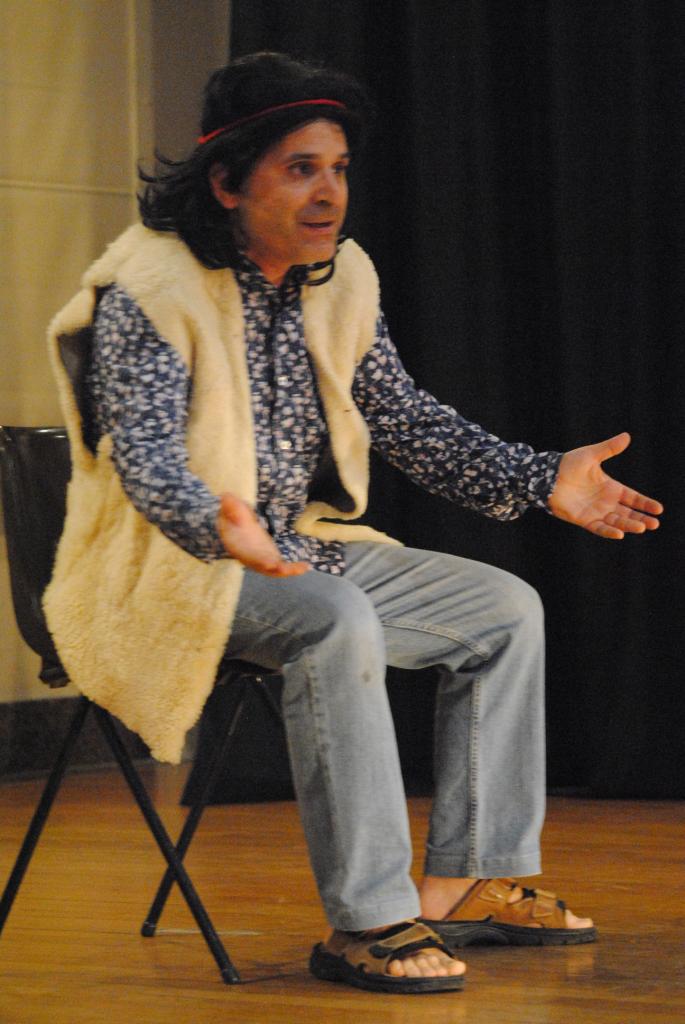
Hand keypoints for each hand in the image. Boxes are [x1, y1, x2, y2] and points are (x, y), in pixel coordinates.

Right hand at [216, 493, 309, 575]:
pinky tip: (306, 566)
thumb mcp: (231, 510)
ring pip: (275, 570)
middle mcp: (252, 557)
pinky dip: (293, 568)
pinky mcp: (271, 557)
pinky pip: (282, 566)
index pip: (250, 556)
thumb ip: (231, 506)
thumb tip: (226, 497)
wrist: (234, 524)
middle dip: (276, 570)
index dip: (260, 561)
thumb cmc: (232, 518)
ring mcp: (262, 559)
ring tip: (304, 567)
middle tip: (288, 569)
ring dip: (288, 570)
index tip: (271, 564)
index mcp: (241, 548)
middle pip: (265, 568)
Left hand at [548, 432, 662, 538]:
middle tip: (654, 523)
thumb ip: (609, 448)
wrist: (546, 476)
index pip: (632, 497)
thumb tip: (627, 436)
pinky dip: (608, 531)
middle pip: (628, 513)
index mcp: (610, 487)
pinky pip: (599, 528)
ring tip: (642, 527)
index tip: (658, 509)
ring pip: (616, 521)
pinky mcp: (583, 519)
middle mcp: (605, 501)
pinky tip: (619, 534)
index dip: (645, 504)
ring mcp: (595, 511)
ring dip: (629, 525)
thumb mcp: (591, 455)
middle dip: (641, 518)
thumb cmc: (568, 464)